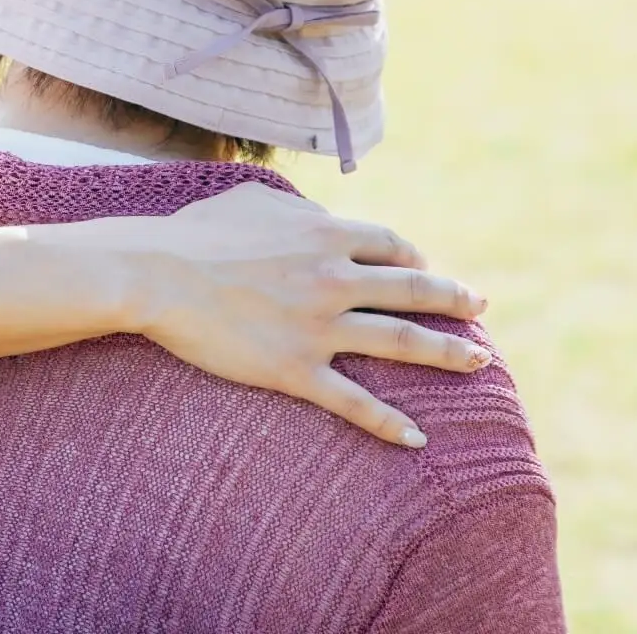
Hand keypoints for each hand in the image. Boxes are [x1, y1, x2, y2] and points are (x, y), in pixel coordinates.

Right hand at [86, 182, 490, 447]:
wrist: (155, 275)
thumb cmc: (196, 233)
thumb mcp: (253, 199)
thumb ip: (299, 208)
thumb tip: (323, 217)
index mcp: (327, 235)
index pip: (393, 245)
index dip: (416, 257)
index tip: (427, 268)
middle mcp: (335, 279)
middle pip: (414, 290)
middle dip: (455, 300)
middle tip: (480, 308)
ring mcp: (319, 327)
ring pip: (401, 342)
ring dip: (447, 353)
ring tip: (478, 362)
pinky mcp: (296, 369)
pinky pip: (354, 401)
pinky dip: (389, 422)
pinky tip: (416, 437)